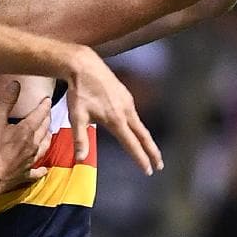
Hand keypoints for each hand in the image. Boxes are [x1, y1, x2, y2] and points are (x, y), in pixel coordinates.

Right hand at [0, 81, 52, 192]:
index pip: (39, 114)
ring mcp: (30, 160)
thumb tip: (16, 84)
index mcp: (27, 130)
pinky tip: (44, 169)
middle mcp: (33, 144)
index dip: (44, 106)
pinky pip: (37, 171)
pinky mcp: (25, 173)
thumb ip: (7, 101)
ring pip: (44, 147)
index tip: (47, 100)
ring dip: (47, 138)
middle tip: (48, 113)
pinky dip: (41, 169)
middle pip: (44, 129)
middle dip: (47, 119)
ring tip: (49, 133)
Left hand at [66, 46, 161, 173]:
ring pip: (140, 124)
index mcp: (116, 120)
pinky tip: (135, 130)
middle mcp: (126, 111)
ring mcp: (128, 102)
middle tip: (160, 165)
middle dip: (152, 152)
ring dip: (146, 139)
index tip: (149, 170)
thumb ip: (80, 139)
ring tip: (149, 150)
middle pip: (143, 136)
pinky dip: (138, 126)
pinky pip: (134, 114)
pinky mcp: (126, 95)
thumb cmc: (79, 92)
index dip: (141, 158)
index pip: (132, 144)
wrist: (84, 65)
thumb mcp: (76, 117)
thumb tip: (80, 160)